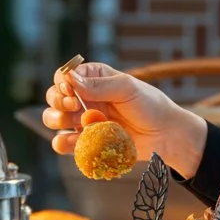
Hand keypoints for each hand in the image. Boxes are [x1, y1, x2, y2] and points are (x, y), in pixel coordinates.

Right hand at [43, 62, 208, 177]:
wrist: (165, 135)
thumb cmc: (150, 105)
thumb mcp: (127, 88)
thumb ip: (99, 85)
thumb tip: (70, 79)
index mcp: (94, 79)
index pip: (64, 76)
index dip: (61, 83)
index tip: (70, 91)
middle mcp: (85, 98)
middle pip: (53, 97)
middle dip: (57, 102)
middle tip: (74, 106)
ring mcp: (84, 121)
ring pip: (53, 120)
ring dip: (57, 121)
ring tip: (78, 123)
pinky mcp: (87, 141)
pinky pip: (65, 143)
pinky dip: (65, 143)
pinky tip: (78, 141)